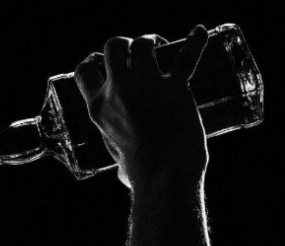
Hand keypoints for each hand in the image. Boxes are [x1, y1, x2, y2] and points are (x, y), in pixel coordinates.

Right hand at [74, 25, 208, 190]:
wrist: (162, 174)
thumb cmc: (139, 173)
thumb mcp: (116, 158)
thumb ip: (119, 154)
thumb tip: (123, 174)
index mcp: (98, 108)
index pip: (84, 72)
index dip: (93, 62)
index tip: (103, 63)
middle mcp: (118, 90)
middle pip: (113, 47)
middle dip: (124, 45)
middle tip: (135, 54)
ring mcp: (147, 86)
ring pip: (143, 44)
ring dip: (151, 41)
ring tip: (160, 47)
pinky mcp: (176, 87)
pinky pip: (187, 56)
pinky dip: (195, 42)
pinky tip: (200, 32)